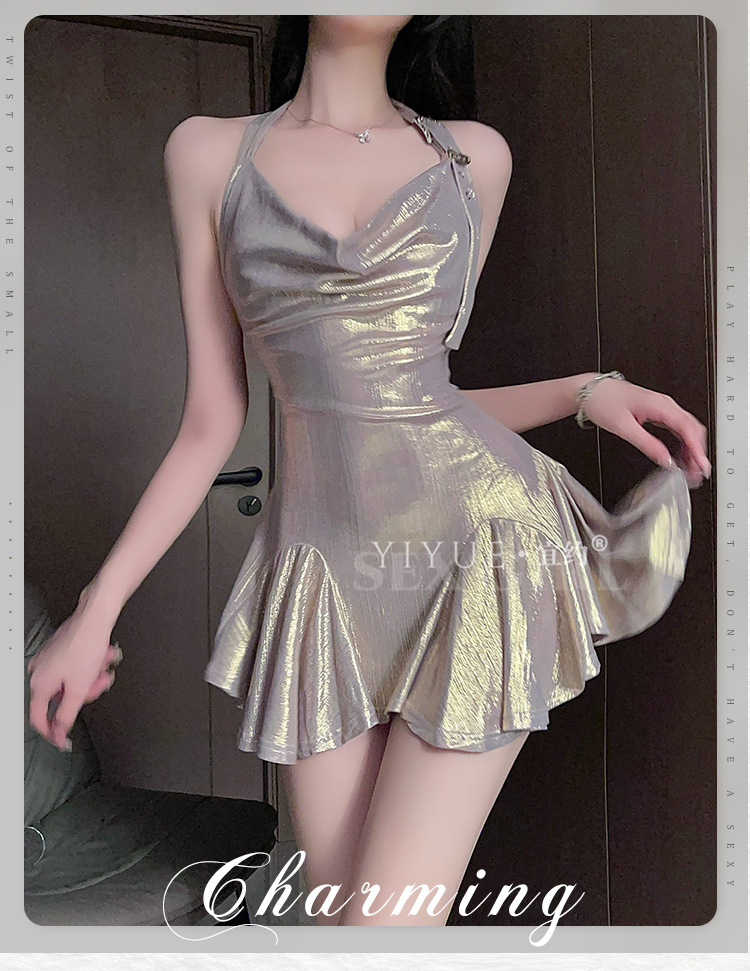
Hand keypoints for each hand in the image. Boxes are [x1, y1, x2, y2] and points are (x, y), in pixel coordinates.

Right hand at [27, 610, 122, 751]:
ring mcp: (50, 661)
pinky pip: (75, 670)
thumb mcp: (79, 688)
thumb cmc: (85, 644)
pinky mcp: (61, 652)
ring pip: (72, 684)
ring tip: (101, 668)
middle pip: (62, 699)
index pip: (39, 718)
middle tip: (97, 684)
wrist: (95, 618)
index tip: (63, 739)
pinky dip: (88, 669)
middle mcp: (40, 672)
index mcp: (40, 683)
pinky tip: (98, 659)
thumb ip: (67, 715)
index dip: (52, 731)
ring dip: (90, 680)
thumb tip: (59, 733)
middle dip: (84, 694)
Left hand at [581, 377, 710, 485]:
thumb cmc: (602, 402)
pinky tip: (680, 454)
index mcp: (659, 405)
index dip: (697, 449)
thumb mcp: (624, 428)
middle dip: (697, 451)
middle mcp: (664, 404)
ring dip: (691, 447)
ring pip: (686, 428)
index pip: (687, 428)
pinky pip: (677, 427)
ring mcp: (662, 407)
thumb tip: (666, 461)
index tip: (701, 465)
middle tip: (696, 472)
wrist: (589, 391)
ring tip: (690, 467)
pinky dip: (682, 442)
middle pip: (692, 428)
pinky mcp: (657, 411)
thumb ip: (647, 445)